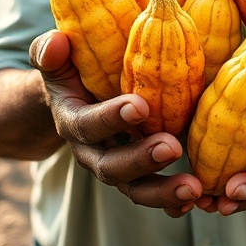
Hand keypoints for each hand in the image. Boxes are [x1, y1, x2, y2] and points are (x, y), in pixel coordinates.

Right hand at [28, 30, 202, 217]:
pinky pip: (152, 195)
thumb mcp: (55, 57)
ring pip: (135, 188)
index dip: (111, 118)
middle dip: (141, 159)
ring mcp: (115, 166)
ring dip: (163, 191)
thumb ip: (49, 51)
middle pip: (111, 167)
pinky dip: (173, 202)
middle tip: (171, 147)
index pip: (88, 124)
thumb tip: (57, 43)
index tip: (140, 106)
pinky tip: (196, 199)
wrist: (74, 97)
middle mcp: (91, 152)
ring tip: (193, 189)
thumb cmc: (71, 69)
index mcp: (72, 121)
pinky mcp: (138, 175)